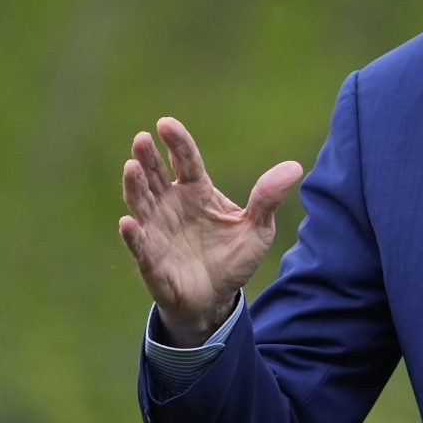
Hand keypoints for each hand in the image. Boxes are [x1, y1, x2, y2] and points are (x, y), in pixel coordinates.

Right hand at [119, 116, 302, 346]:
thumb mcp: (258, 228)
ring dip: (135, 186)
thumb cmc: (232, 258)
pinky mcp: (151, 260)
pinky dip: (132, 235)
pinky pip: (139, 246)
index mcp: (197, 191)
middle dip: (148, 157)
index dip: (177, 143)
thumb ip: (268, 198)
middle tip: (141, 139)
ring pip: (141, 203)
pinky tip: (127, 222)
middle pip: (156, 175)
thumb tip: (295, 167)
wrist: (216, 299)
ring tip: (131, 167)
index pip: (186, 161)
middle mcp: (171, 205)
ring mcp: (157, 230)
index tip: (166, 124)